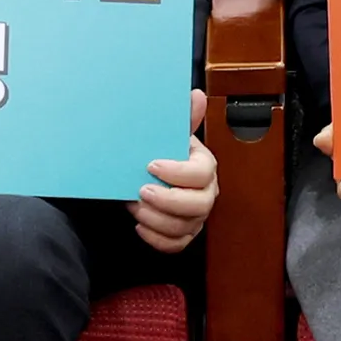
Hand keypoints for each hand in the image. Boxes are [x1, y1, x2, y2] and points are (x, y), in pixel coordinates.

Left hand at [135, 91, 219, 252]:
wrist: (150, 177)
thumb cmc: (163, 154)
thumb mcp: (170, 135)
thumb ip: (184, 119)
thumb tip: (196, 96)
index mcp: (204, 167)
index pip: (201, 174)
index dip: (177, 173)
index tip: (151, 166)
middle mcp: (205, 194)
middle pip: (198, 205)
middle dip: (168, 201)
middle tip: (142, 192)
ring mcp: (196, 217)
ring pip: (184, 227)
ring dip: (157, 220)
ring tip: (135, 207)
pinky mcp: (184, 234)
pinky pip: (176, 245)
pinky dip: (156, 238)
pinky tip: (140, 225)